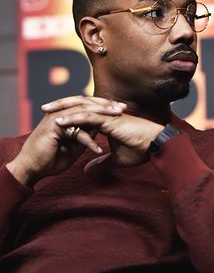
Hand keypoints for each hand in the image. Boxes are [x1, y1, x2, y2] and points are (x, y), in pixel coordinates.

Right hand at [6, 96, 125, 185]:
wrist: (31, 169)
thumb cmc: (50, 160)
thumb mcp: (73, 147)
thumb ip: (84, 136)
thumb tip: (96, 131)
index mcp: (66, 115)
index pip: (88, 106)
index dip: (105, 107)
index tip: (121, 111)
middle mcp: (61, 112)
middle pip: (87, 103)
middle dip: (107, 105)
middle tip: (123, 108)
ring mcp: (56, 117)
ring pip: (83, 111)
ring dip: (102, 114)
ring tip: (117, 118)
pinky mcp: (53, 126)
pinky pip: (75, 130)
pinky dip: (87, 139)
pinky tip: (97, 149)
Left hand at [54, 108, 162, 171]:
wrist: (155, 145)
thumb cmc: (139, 150)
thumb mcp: (115, 160)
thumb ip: (100, 163)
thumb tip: (86, 171)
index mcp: (104, 120)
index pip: (82, 113)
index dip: (68, 113)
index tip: (53, 117)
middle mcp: (104, 115)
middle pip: (78, 106)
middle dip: (60, 106)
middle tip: (44, 107)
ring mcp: (106, 115)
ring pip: (80, 108)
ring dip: (62, 109)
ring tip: (46, 110)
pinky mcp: (109, 120)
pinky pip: (87, 117)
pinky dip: (72, 118)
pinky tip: (59, 121)